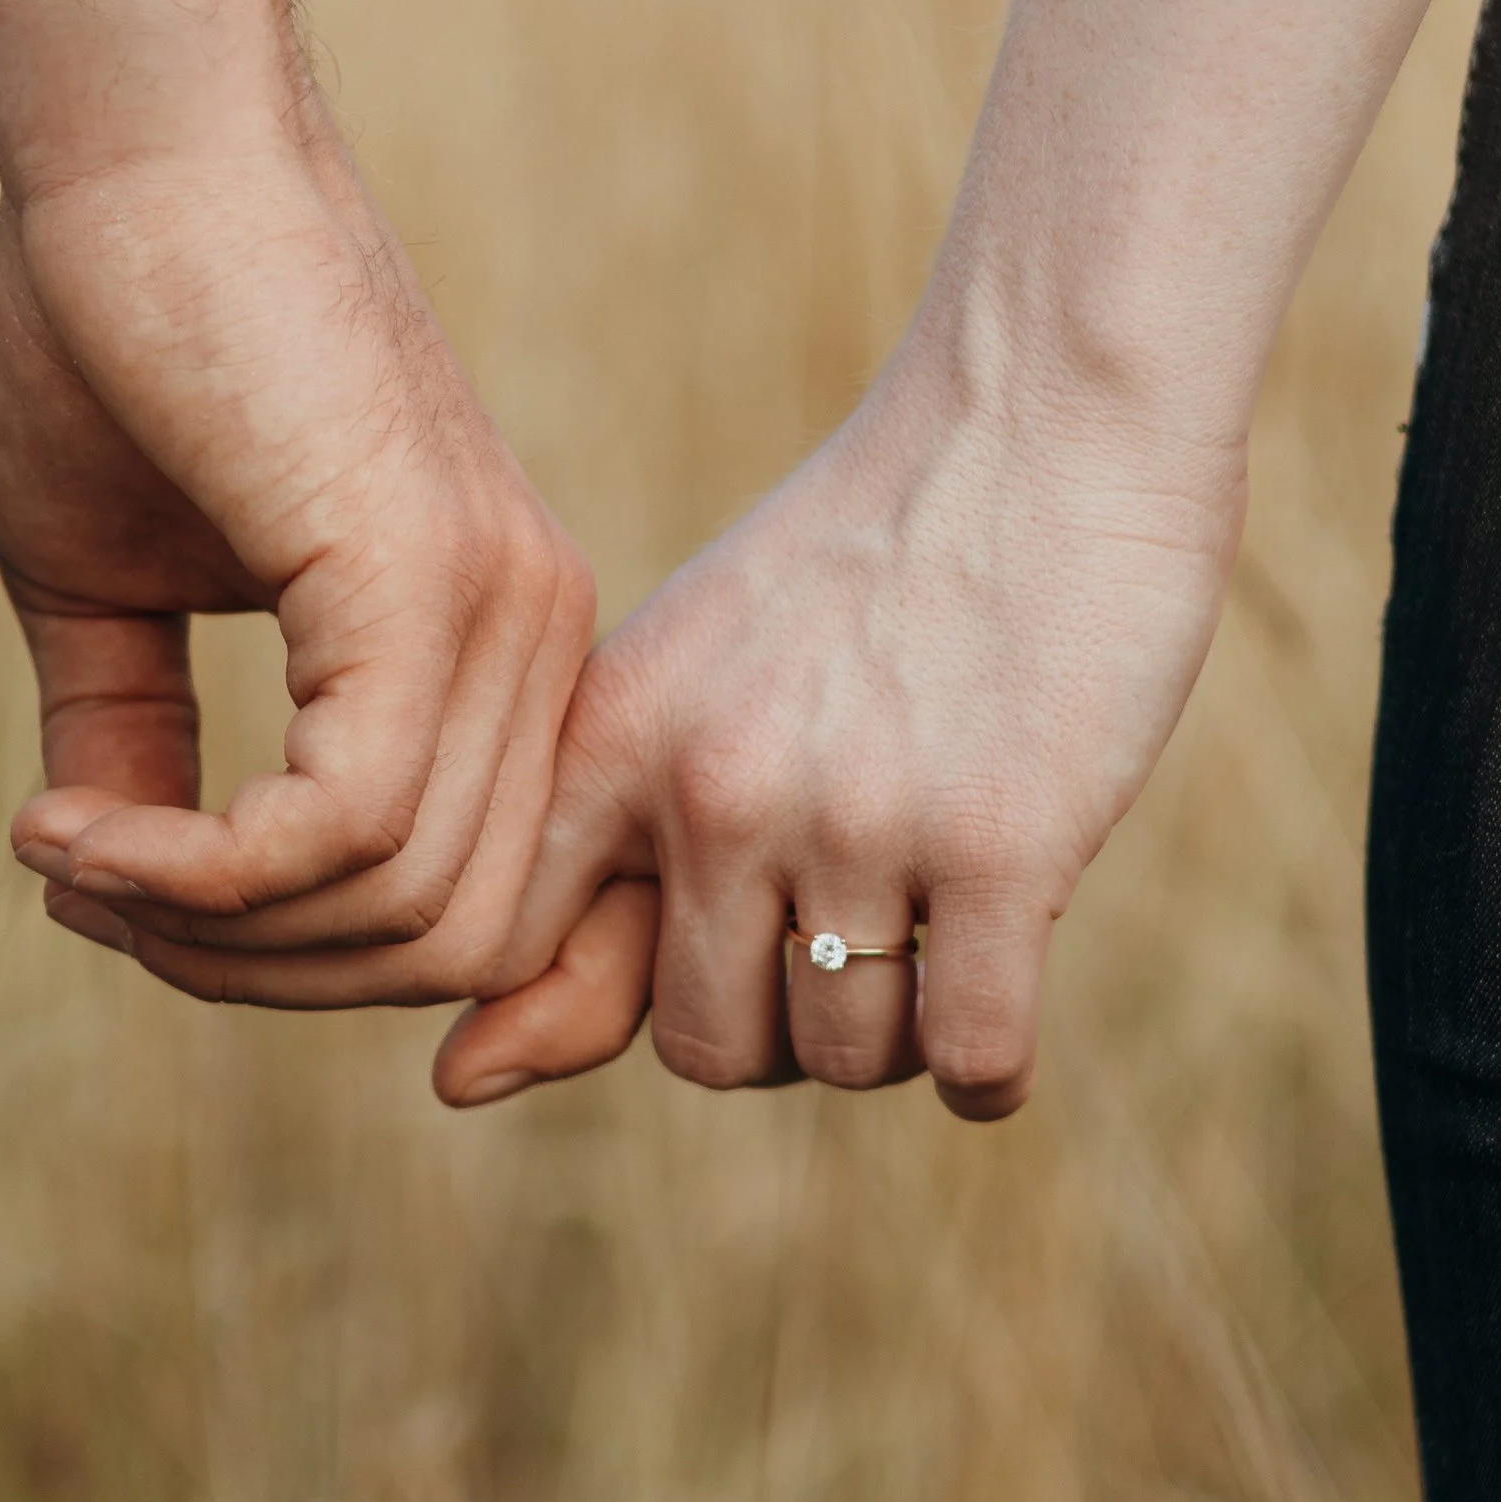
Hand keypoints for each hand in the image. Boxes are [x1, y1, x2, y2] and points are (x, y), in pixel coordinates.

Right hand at [0, 113, 593, 984]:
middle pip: (451, 948)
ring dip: (207, 931)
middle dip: (255, 974)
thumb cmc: (106, 327)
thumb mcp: (111, 588)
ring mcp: (498, 613)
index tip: (115, 899)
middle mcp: (532, 638)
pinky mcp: (425, 585)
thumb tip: (118, 889)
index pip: (460, 906)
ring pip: (403, 915)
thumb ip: (144, 745)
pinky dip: (200, 875)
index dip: (290, 960)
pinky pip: (343, 833)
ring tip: (67, 855)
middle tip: (89, 899)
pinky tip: (81, 832)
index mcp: (489, 642)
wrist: (123, 147)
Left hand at [429, 303, 1245, 1118]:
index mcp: (617, 740)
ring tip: (940, 934)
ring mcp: (854, 819)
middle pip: (709, 1049)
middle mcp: (714, 788)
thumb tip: (452, 1089)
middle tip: (853, 941)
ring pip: (844, 1062)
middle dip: (780, 1029)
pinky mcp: (999, 844)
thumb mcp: (694, 676)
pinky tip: (999, 1002)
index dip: (612, 1001)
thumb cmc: (874, 565)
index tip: (710, 937)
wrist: (1048, 412)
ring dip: (899, 1039)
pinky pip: (970, 1057)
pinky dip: (989, 1070)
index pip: (538, 969)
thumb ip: (595, 864)